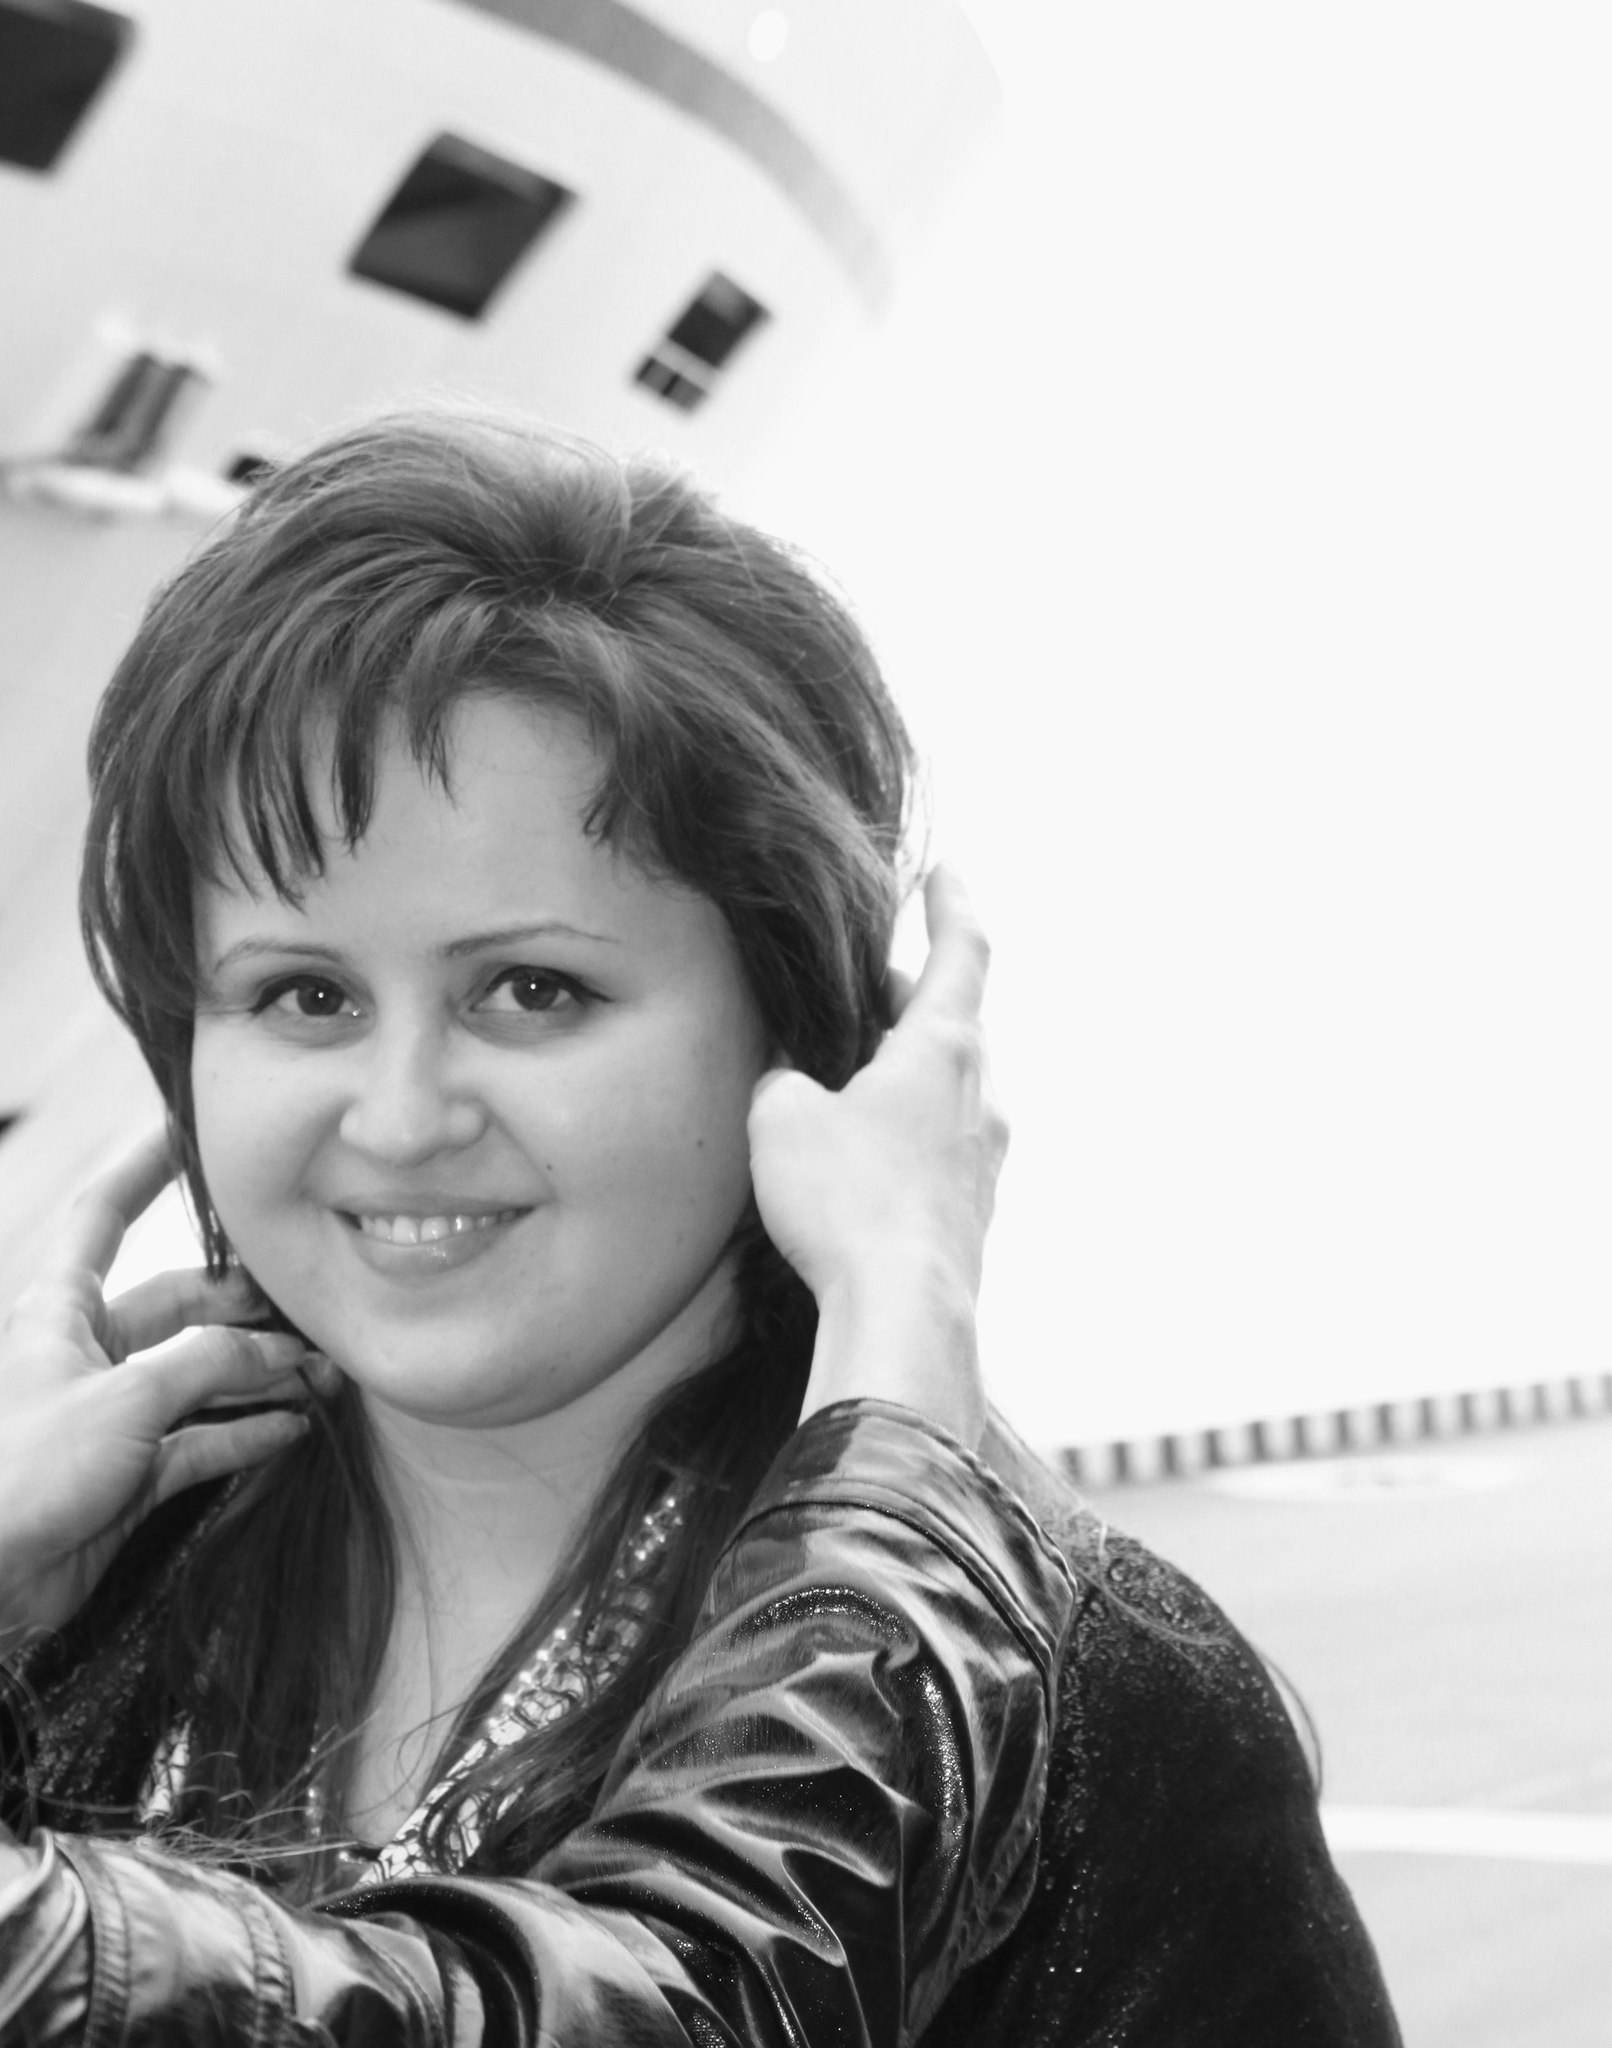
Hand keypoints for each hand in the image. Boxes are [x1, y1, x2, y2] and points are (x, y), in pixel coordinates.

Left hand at [0, 1131, 324, 1641]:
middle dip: (249, 1306)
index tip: (188, 1127)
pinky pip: (202, 1440)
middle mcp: (88, 1352)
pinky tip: (296, 1425)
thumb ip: (209, 1364)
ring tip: (324, 1375)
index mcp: (61, 1311)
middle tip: (314, 1309)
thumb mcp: (123, 1397)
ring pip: (201, 1375)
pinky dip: (248, 1432)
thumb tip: (281, 1354)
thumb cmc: (23, 1470)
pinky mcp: (129, 1473)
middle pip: (180, 1304)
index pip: (105, 1215)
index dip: (145, 1167)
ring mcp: (112, 1413)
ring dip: (261, 1375)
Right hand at [748, 867, 1008, 1447]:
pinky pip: (942, 1144)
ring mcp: (985, 1156)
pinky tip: (862, 1157)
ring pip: (948, 1089)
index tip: (945, 872)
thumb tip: (791, 1079)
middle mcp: (980, 1095)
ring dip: (904, 1073)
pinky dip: (907, 1129)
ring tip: (849, 1078)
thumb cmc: (847, 1201)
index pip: (962, 952)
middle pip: (948, 1023)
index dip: (952, 904)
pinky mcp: (973, 1210)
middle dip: (903, 1001)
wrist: (904, 1312)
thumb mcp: (782, 1116)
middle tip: (860, 989)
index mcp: (943, 1048)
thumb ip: (784, 1077)